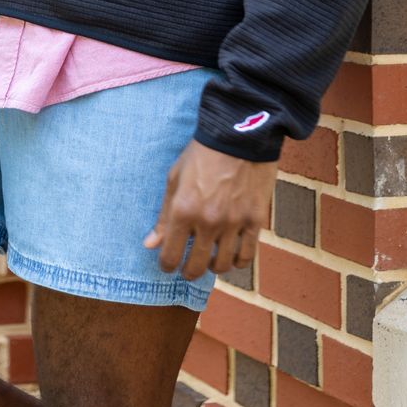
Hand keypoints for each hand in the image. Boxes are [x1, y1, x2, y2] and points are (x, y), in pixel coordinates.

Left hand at [143, 139, 277, 281]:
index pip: (170, 256)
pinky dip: (237, 262)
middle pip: (195, 267)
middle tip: (188, 268)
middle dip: (188, 272)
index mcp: (183, 210)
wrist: (239, 135)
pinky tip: (232, 256)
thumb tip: (150, 245)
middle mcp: (208, 221)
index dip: (167, 265)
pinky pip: (246, 256)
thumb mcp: (175, 178)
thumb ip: (163, 215)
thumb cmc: (202, 154)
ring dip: (213, 267)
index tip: (168, 264)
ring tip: (210, 259)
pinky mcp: (255, 220)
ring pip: (222, 265)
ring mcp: (233, 223)